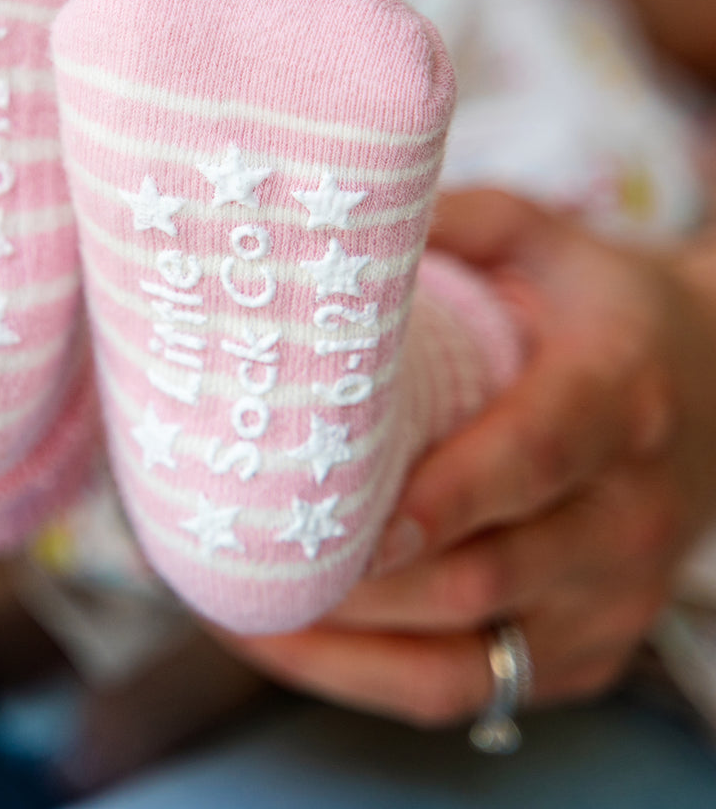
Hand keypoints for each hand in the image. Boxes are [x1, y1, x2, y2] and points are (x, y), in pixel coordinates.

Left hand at [224, 190, 715, 725]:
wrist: (709, 387)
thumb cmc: (595, 308)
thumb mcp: (540, 239)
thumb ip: (454, 219)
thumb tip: (335, 215)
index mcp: (615, 397)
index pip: (536, 455)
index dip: (448, 493)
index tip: (355, 517)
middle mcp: (629, 512)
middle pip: (491, 574)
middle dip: (363, 581)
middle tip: (246, 558)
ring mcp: (616, 597)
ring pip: (474, 657)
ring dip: (349, 646)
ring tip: (238, 607)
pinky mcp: (589, 652)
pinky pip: (476, 692)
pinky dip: (374, 680)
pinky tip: (294, 642)